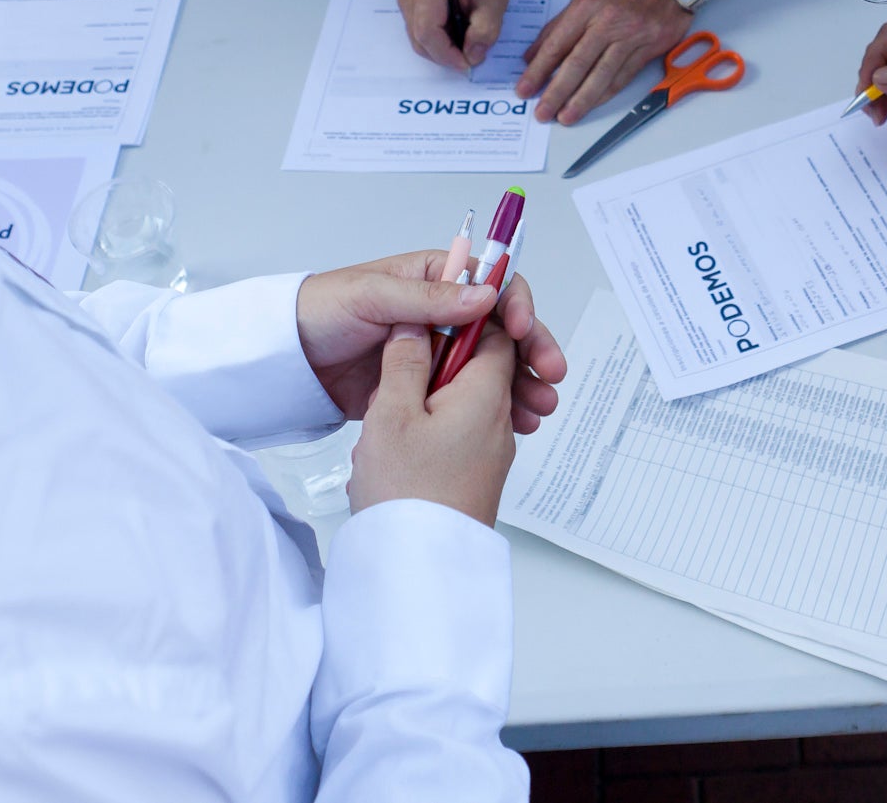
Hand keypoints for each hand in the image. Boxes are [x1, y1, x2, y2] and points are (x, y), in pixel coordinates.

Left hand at [297, 251, 566, 432]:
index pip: (491, 285)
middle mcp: (443, 314)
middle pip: (503, 330)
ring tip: (539, 409)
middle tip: (551, 374)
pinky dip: (496, 410)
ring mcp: (437, 354)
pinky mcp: (426, 389)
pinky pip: (469, 398)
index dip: (516, 304)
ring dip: (522, 384)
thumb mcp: (374, 295)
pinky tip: (514, 424)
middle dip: (533, 350)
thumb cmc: (323, 310)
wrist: (288, 358)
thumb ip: (428, 297)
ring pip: (493, 367)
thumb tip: (483, 294)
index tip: (525, 328)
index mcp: (435, 279)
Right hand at [345, 321, 520, 525]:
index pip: (496, 333)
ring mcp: (491, 452)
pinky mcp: (477, 476)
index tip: (431, 317)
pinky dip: (429, 431)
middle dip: (436, 366)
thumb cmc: (408, 494)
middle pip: (479, 367)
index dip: (465, 319)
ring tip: (388, 421)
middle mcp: (498, 421)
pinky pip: (458, 435)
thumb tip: (416, 325)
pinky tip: (396, 450)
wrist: (420, 569)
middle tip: (397, 376)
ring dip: (425, 402)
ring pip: (463, 403)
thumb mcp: (392, 413)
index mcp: (487, 395)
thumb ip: (406, 362)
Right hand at [398, 0, 508, 71]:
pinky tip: (459, 32)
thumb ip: (485, 29)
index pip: (427, 33)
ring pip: (420, 39)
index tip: (468, 64)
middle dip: (447, 54)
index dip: (447, 55)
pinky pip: (422, 32)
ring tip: (469, 41)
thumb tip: (473, 56)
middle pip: (421, 40)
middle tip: (473, 55)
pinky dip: (441, 39)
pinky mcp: (412, 4)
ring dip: (444, 48)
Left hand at [518, 0, 692, 123]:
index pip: (556, 45)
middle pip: (577, 64)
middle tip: (542, 111)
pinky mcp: (648, 48)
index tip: (525, 89)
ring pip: (601, 74)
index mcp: (587, 7)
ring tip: (565, 116)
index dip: (538, 70)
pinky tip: (592, 104)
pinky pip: (623, 76)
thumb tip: (533, 55)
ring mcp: (630, 36)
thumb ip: (559, 26)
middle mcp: (608, 22)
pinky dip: (606, 93)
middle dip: (556, 92)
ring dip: (581, 100)